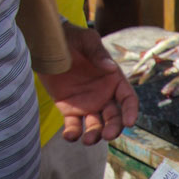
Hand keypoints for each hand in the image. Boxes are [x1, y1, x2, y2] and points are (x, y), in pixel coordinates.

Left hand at [38, 24, 139, 143]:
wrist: (47, 44)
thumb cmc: (71, 38)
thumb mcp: (86, 40)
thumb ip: (97, 53)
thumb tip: (110, 68)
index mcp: (113, 80)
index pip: (128, 99)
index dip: (131, 112)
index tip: (129, 122)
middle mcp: (104, 95)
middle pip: (114, 118)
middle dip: (113, 129)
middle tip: (106, 135)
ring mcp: (87, 104)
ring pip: (96, 126)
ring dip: (94, 135)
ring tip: (87, 140)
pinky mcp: (69, 109)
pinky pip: (74, 126)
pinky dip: (73, 133)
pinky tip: (69, 136)